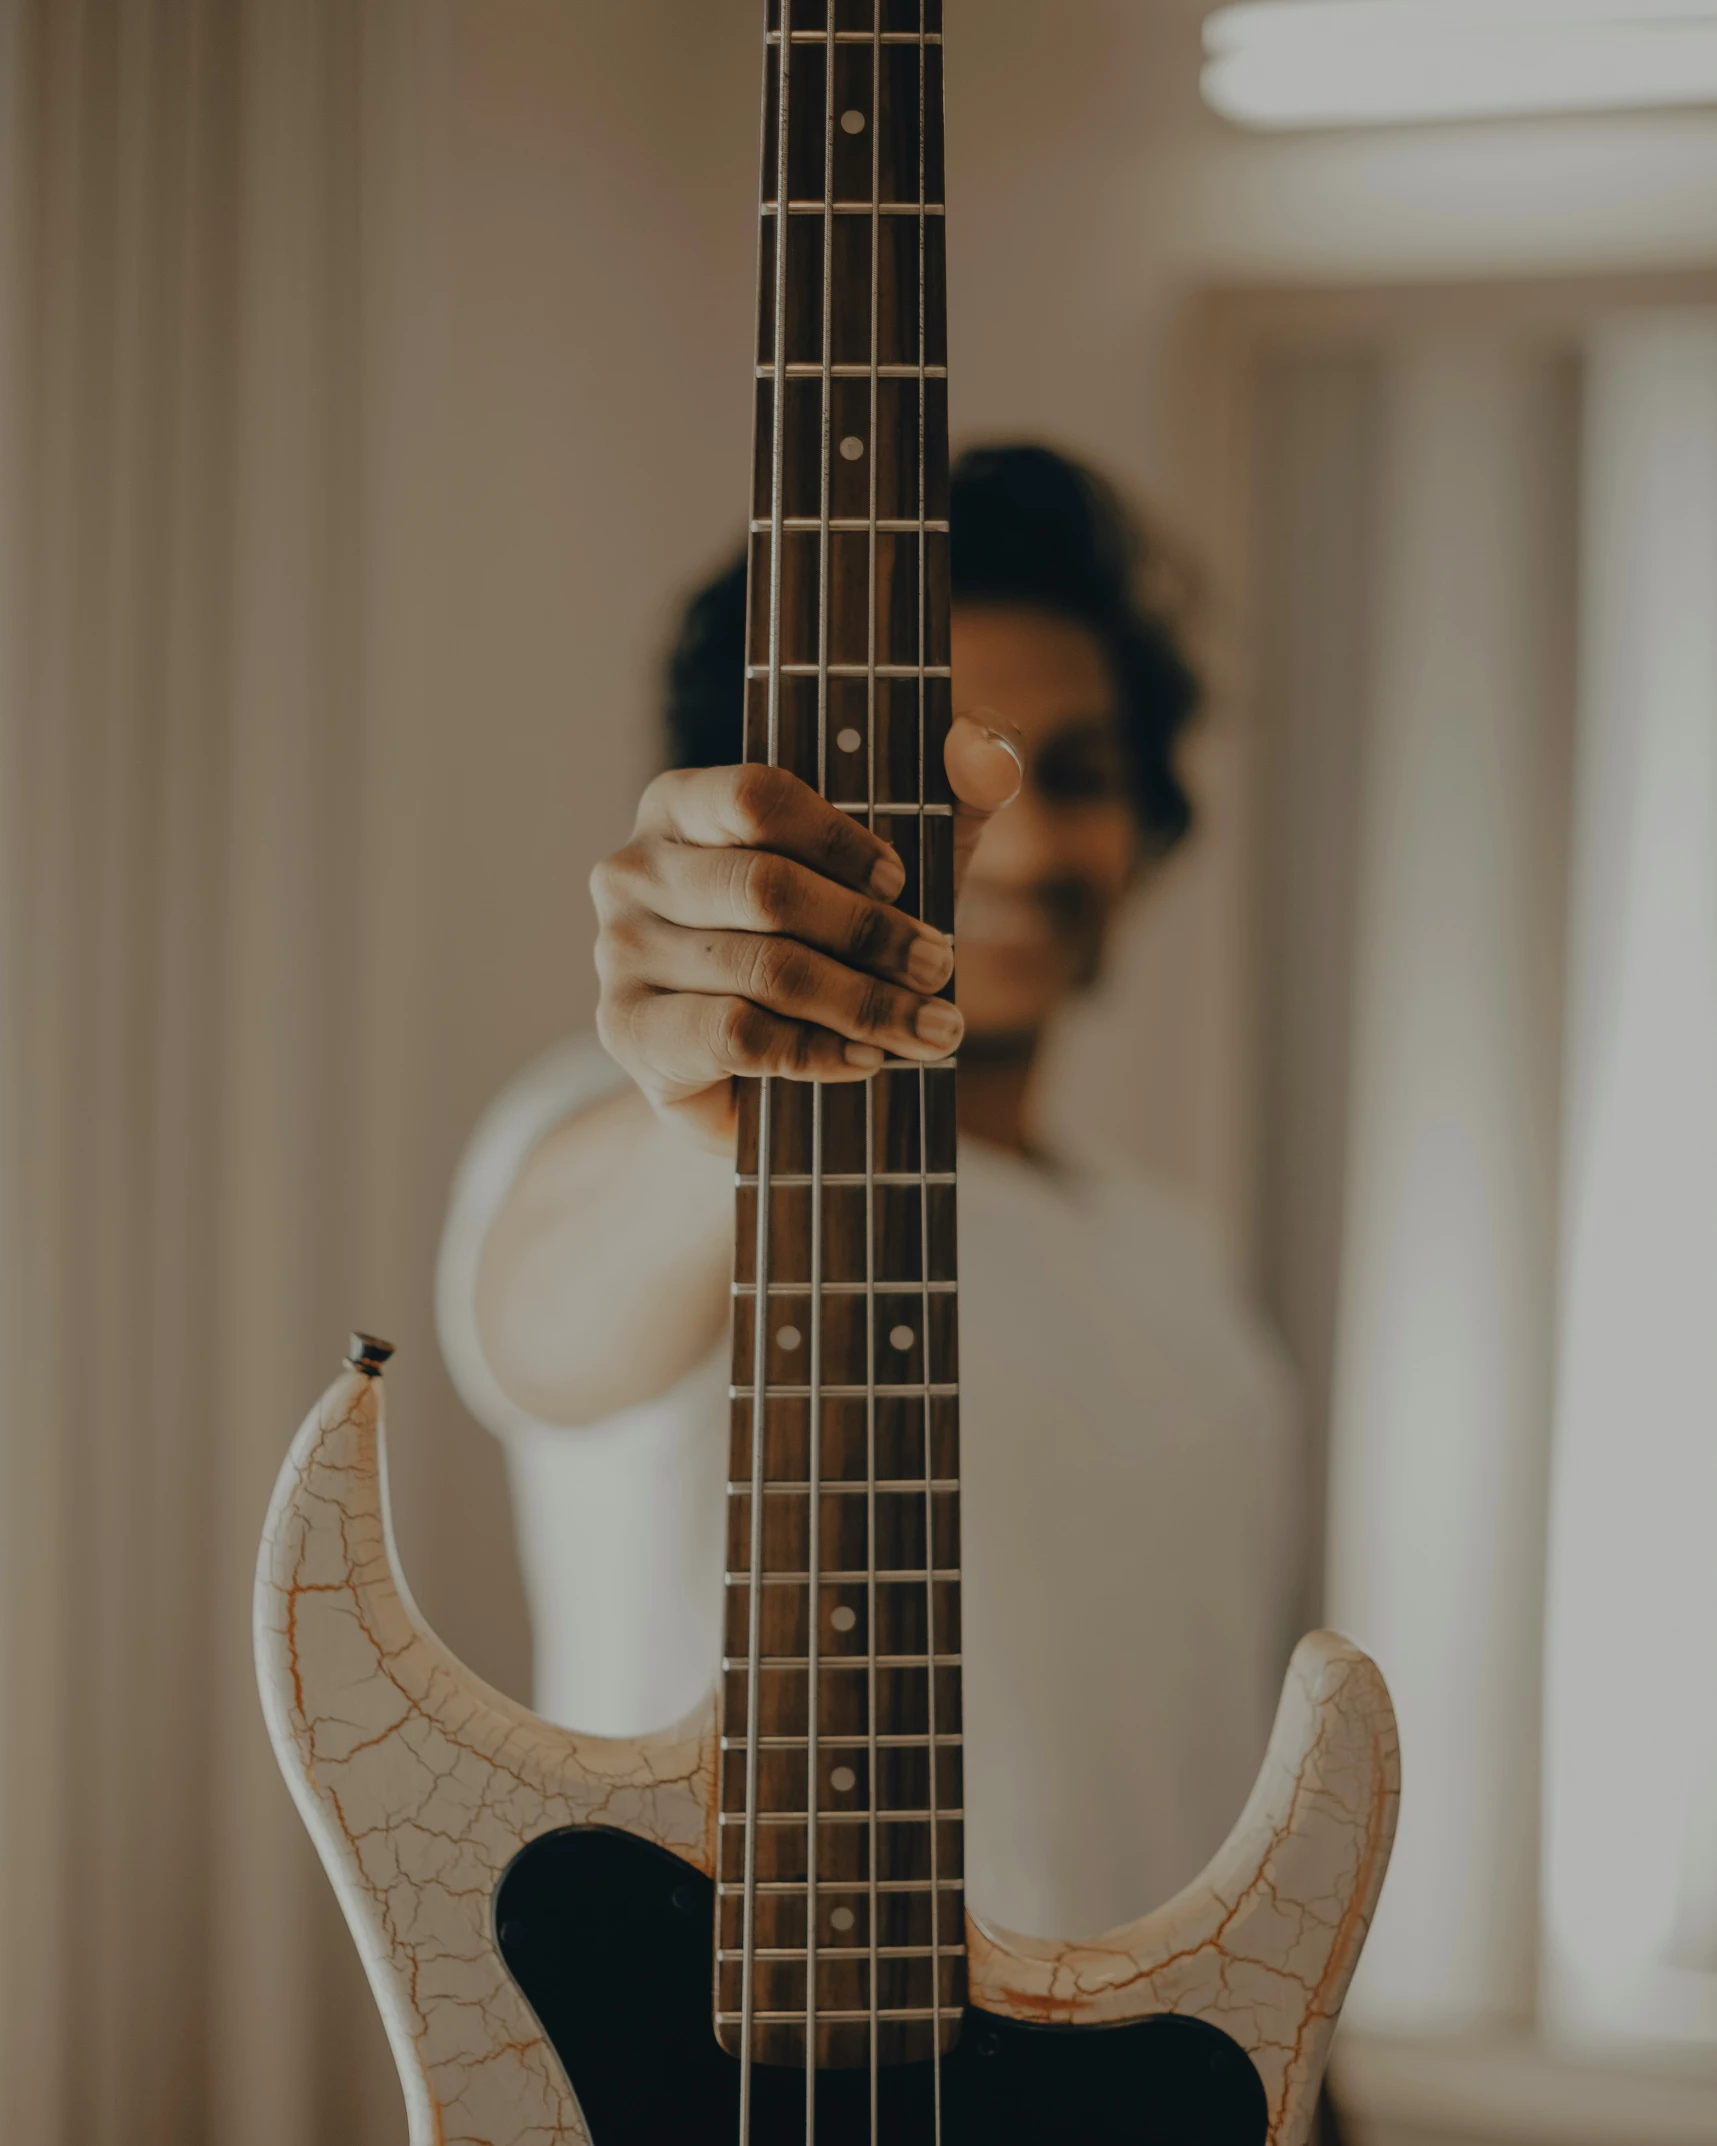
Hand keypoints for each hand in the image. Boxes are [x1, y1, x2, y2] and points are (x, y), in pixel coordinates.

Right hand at [591, 714, 1023, 1146]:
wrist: (745, 1077)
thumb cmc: (820, 953)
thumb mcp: (890, 875)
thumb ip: (949, 800)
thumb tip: (985, 748)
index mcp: (682, 804)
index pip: (757, 795)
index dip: (840, 840)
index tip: (901, 880)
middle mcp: (633, 868)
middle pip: (766, 888)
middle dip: (870, 933)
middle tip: (937, 967)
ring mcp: (619, 951)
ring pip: (763, 969)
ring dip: (864, 1002)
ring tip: (929, 1027)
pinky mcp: (628, 1030)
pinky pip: (737, 1035)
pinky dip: (816, 1051)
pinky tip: (864, 1060)